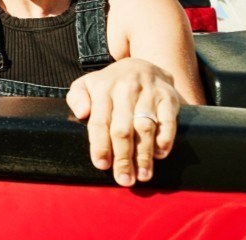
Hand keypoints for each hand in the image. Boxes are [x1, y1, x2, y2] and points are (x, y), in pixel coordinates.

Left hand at [66, 58, 181, 186]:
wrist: (144, 65)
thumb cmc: (110, 84)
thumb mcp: (87, 84)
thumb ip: (77, 97)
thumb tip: (81, 113)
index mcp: (103, 88)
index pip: (100, 121)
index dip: (100, 145)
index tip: (102, 165)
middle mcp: (126, 89)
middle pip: (123, 129)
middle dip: (123, 157)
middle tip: (124, 179)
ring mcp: (148, 92)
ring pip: (145, 127)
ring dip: (144, 154)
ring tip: (143, 175)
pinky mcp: (168, 97)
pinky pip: (168, 120)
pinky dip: (165, 139)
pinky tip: (160, 154)